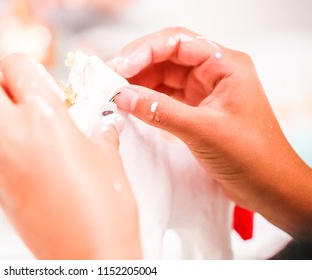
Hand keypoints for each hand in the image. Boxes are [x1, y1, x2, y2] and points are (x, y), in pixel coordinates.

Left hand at [0, 54, 140, 258]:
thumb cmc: (103, 209)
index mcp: (42, 117)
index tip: (41, 78)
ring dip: (10, 121)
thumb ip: (94, 127)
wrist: (88, 257)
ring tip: (46, 141)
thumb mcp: (107, 155)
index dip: (26, 67)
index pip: (14, 65)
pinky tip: (43, 169)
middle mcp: (11, 136)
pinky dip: (14, 152)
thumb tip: (96, 120)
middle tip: (26, 97)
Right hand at [110, 27, 311, 242]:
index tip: (118, 67)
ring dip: (137, 82)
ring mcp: (203, 90)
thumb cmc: (252, 156)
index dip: (144, 50)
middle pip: (166, 56)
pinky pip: (164, 96)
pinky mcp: (195, 109)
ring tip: (113, 93)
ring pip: (162, 76)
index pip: (178, 42)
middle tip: (108, 80)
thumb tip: (122, 96)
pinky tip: (128, 104)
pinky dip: (145, 99)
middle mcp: (213, 72)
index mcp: (225, 65)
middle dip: (135, 65)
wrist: (269, 188)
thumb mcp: (203, 131)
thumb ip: (160, 111)